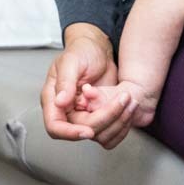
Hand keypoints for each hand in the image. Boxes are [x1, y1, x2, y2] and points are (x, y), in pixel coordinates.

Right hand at [42, 27, 135, 148]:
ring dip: (117, 122)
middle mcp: (67, 112)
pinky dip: (122, 124)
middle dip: (104, 120)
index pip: (55, 127)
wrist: (99, 50)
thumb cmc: (81, 51)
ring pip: (99, 134)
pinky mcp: (100, 116)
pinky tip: (129, 108)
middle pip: (82, 131)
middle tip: (122, 101)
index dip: (70, 133)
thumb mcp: (71, 62)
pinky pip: (110, 132)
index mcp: (53, 100)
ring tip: (129, 102)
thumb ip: (65, 82)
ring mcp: (84, 115)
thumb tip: (59, 102)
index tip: (88, 131)